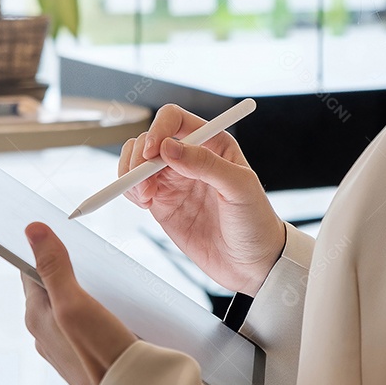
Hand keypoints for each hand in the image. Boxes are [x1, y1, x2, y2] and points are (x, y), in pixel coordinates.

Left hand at [22, 222, 136, 384]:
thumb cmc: (100, 356)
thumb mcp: (75, 304)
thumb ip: (54, 268)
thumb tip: (33, 231)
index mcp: (36, 315)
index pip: (29, 269)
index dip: (41, 249)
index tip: (54, 233)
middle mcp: (45, 331)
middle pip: (51, 286)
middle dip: (68, 269)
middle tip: (89, 257)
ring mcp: (63, 345)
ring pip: (68, 305)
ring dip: (84, 292)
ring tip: (105, 284)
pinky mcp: (83, 355)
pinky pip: (83, 324)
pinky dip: (96, 312)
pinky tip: (114, 312)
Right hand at [121, 104, 285, 295]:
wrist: (252, 264)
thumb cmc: (256, 222)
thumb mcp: (240, 188)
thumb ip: (206, 164)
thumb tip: (168, 148)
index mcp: (212, 144)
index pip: (174, 119)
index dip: (157, 130)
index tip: (152, 153)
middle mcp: (189, 158)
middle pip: (148, 139)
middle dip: (139, 158)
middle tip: (143, 182)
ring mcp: (173, 180)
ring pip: (136, 161)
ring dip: (130, 176)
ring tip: (145, 197)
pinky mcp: (162, 203)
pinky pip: (135, 187)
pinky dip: (129, 192)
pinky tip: (144, 204)